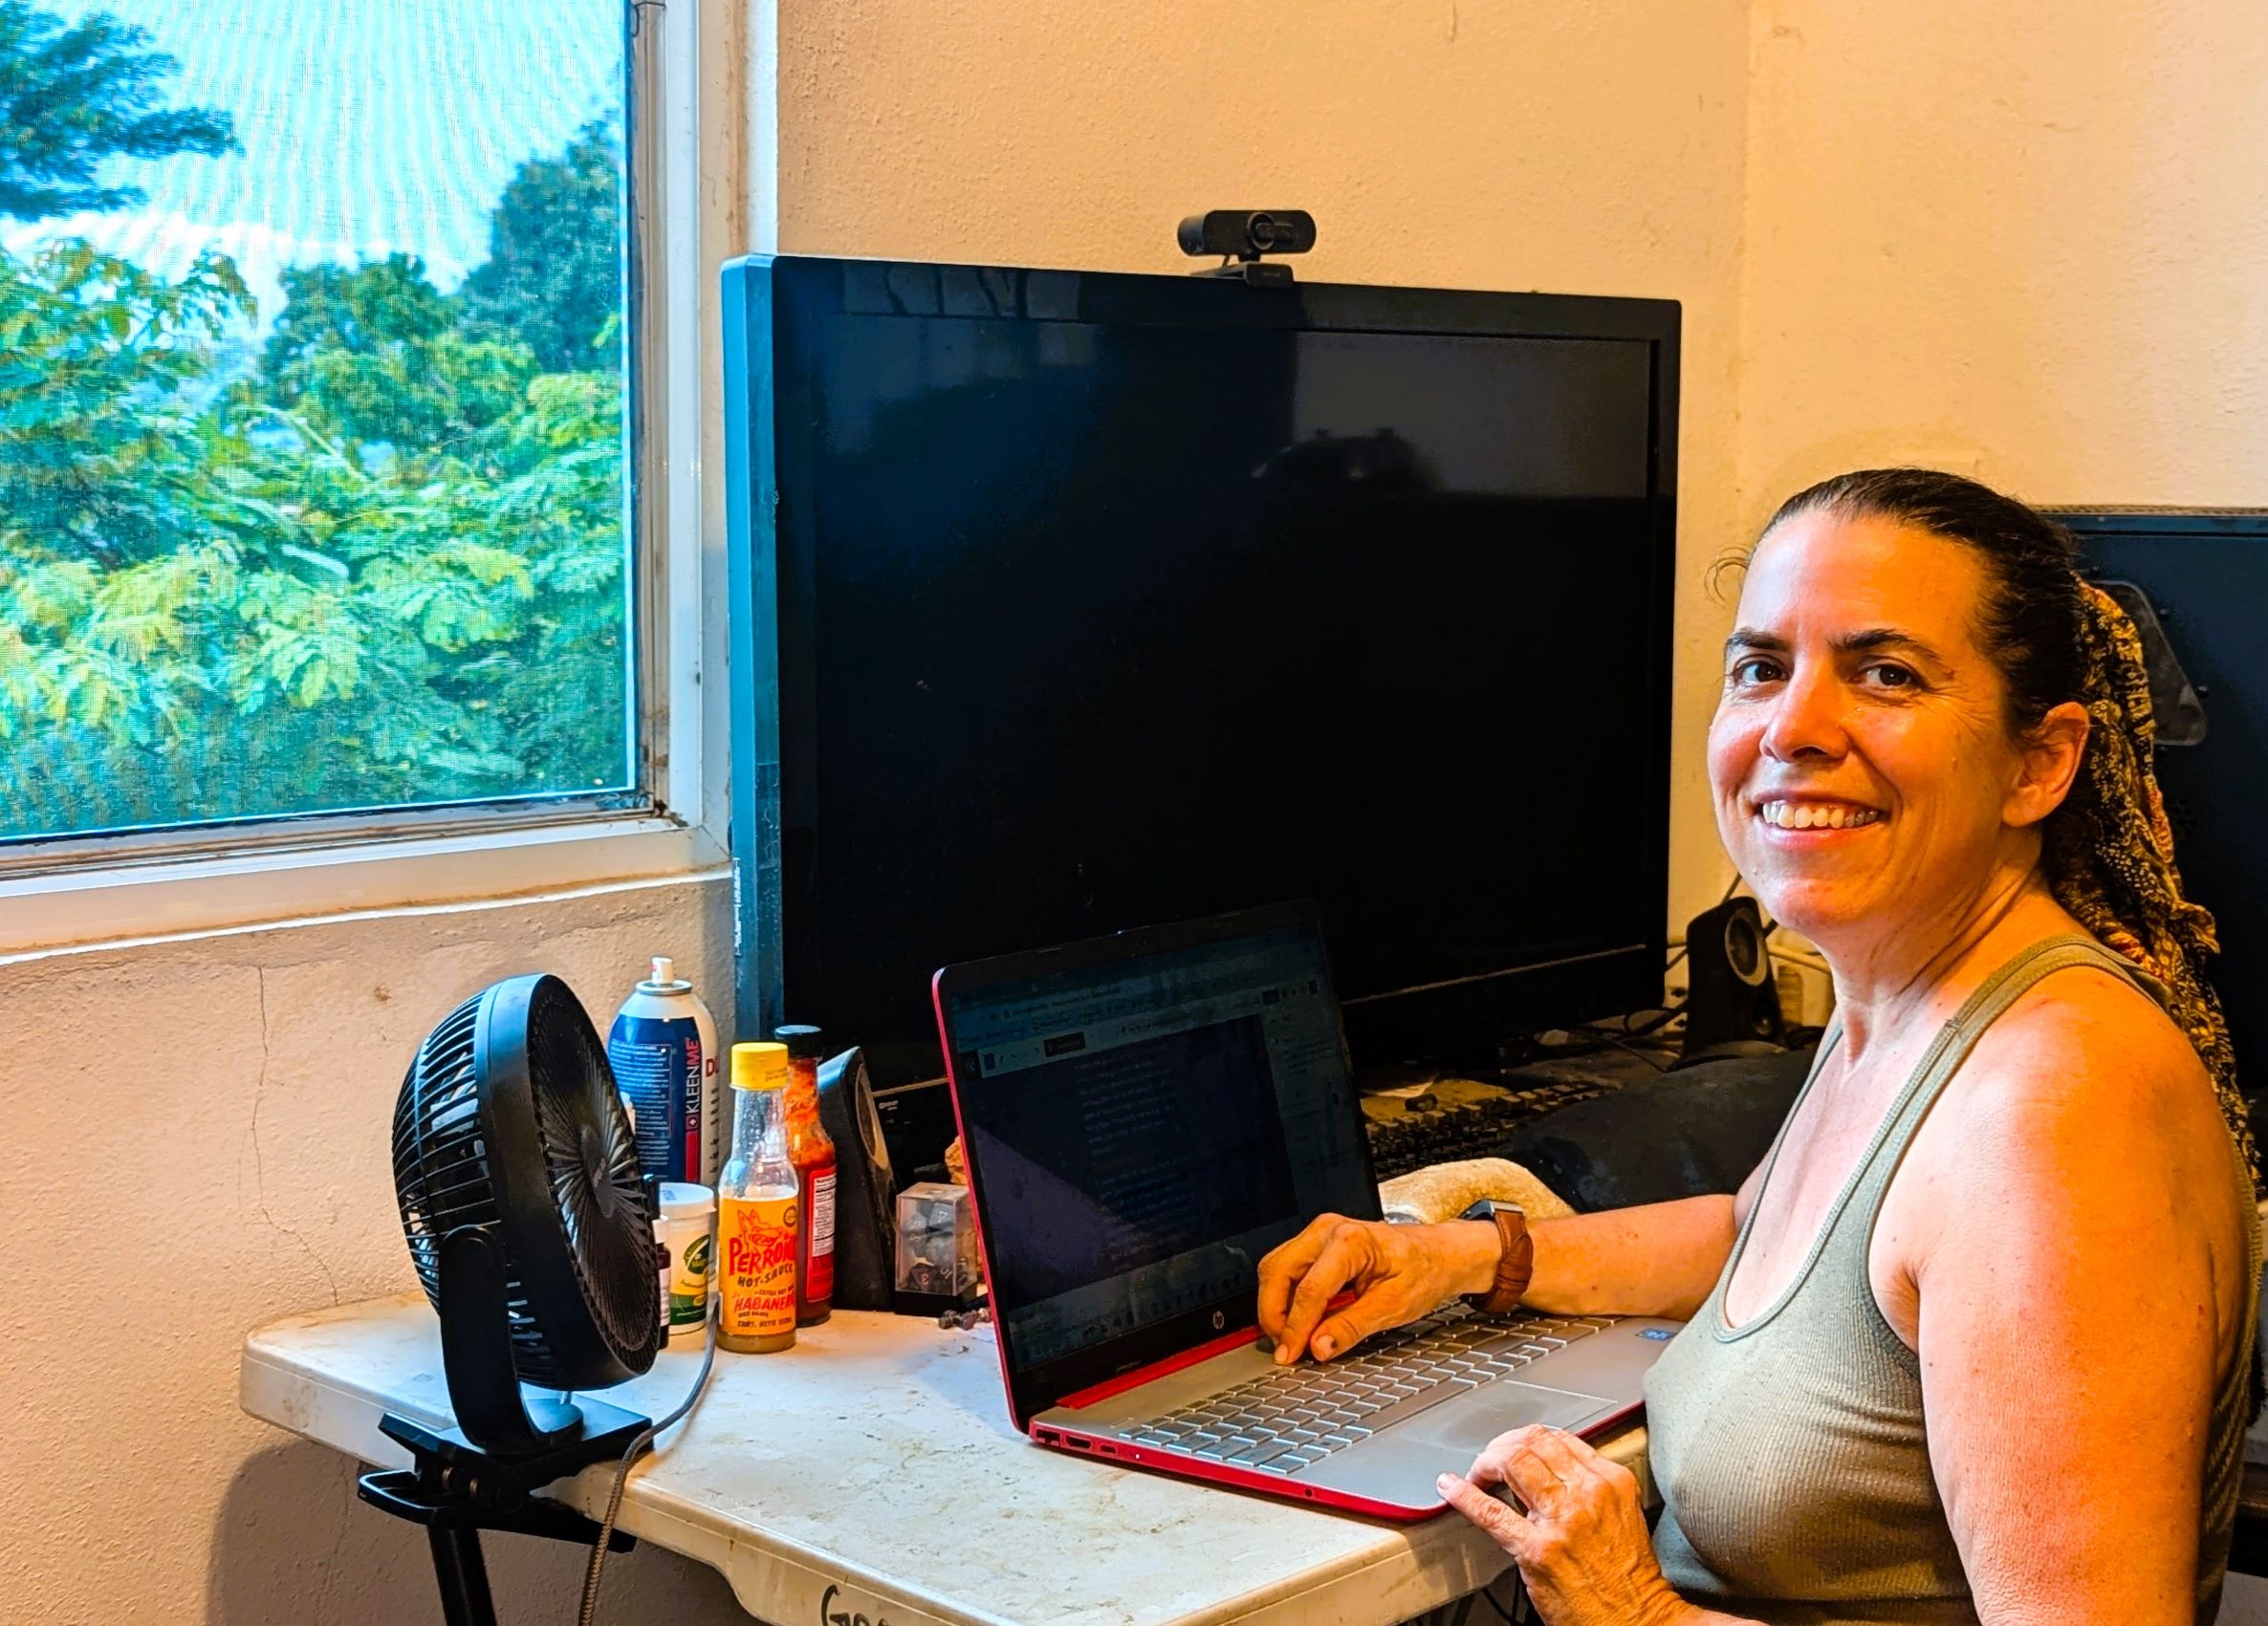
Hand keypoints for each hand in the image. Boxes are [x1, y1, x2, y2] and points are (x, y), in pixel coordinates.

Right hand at [1255, 1213, 1496, 1362]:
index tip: (1291, 1354)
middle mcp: (1328, 1230)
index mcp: (1351, 1241)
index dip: (1296, 1327)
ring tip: (1291, 1338)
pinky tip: (1298, 1321)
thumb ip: (1351, 1327)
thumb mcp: (1393, 1307)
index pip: (1309, 1289)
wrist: (1437, 1255)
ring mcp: (1319, 1234)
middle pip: (1278, 1271)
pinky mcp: (1316, 1244)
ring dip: (1275, 1306)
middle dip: (1274, 1314)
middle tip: (1284, 1348)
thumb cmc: (1423, 1271)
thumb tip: (1318, 1347)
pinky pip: (1286, 1269)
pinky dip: (1285, 1297)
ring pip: (1275, 1268)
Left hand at [1438, 1426, 1688, 1625]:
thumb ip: (1585, 1487)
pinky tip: (1452, 1489)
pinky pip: (1491, 1513)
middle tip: (1491, 1461)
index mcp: (1610, 1481)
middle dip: (1502, 1447)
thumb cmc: (1628, 1576)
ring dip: (1485, 1465)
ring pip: (1511, 1464)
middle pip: (1531, 1444)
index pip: (1558, 1438)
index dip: (1527, 1440)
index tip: (1515, 1448)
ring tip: (1476, 1475)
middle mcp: (1587, 1494)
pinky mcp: (1537, 1551)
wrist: (1636, 1620)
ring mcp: (1561, 1521)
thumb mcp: (1619, 1515)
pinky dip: (1465, 1496)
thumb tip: (1541, 1471)